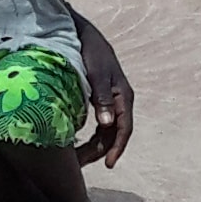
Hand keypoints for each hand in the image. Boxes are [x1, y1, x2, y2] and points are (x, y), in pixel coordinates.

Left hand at [77, 24, 134, 168]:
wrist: (84, 35)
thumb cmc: (91, 52)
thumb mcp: (96, 74)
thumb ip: (102, 98)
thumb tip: (106, 124)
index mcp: (123, 97)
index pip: (124, 129)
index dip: (117, 148)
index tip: (109, 164)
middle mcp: (120, 102)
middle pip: (113, 134)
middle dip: (100, 152)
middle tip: (80, 166)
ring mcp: (110, 102)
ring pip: (105, 131)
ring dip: (94, 146)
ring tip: (76, 160)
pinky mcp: (100, 101)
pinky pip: (99, 124)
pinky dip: (90, 135)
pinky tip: (76, 143)